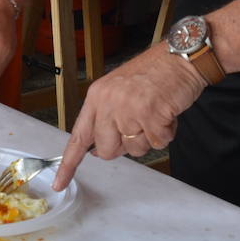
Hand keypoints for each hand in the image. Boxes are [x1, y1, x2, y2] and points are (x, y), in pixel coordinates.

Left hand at [52, 43, 206, 190]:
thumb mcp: (118, 90)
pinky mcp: (151, 114)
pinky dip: (167, 132)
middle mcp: (109, 103)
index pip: (79, 136)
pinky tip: (167, 113)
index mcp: (97, 96)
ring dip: (150, 137)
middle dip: (125, 145)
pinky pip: (158, 142)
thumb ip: (106, 117)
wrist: (180, 57)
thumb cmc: (153, 74)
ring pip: (136, 149)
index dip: (68, 163)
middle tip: (140, 123)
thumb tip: (98, 149)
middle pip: (108, 150)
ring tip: (155, 112)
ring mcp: (129, 109)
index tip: (59, 184)